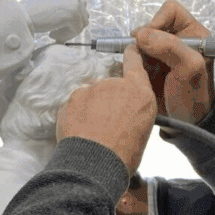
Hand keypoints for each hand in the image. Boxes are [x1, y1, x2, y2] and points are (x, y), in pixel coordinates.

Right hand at [19, 0, 88, 42]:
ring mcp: (74, 2)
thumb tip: (76, 15)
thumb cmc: (29, 11)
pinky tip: (51, 34)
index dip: (70, 18)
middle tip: (57, 32)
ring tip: (53, 34)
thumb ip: (62, 4)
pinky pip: (76, 30)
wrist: (20, 16)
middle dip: (72, 25)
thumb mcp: (48, 1)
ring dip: (69, 32)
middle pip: (84, 13)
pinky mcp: (73, 14)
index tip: (57, 25)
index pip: (78, 4)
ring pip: (81, 23)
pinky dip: (65, 36)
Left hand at [56, 45, 155, 174]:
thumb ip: (135, 109)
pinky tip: (81, 131)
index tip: (128, 50)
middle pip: (110, 84)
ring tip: (93, 131)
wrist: (94, 164)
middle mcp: (114, 84)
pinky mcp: (71, 98)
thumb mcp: (143, 129)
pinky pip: (75, 104)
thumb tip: (125, 110)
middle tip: (108, 123)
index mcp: (138, 92)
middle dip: (108, 98)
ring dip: (91, 106)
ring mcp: (91, 89)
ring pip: (90, 94)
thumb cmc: (123, 155)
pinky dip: (76, 114)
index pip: (134, 62)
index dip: (131, 55)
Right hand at [132, 0, 214, 127]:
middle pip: (150, 26)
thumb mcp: (190, 68)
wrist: (186, 124)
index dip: (157, 21)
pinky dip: (128, 64)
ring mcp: (160, 54)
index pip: (170, 11)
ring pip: (138, 42)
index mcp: (192, 34)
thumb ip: (170, 47)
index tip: (149, 40)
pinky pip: (131, 57)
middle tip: (140, 57)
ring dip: (133, 54)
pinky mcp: (147, 67)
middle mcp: (175, 41)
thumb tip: (141, 35)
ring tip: (137, 69)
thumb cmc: (194, 97)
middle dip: (142, 40)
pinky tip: (132, 74)